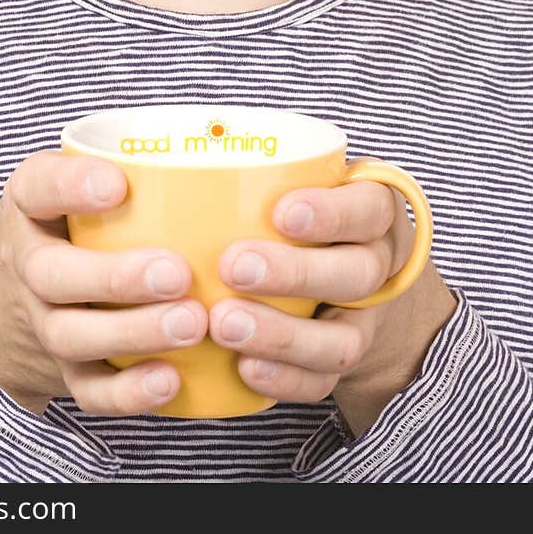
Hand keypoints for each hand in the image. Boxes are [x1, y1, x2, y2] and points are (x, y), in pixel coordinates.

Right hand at [0, 150, 207, 416]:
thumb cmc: (62, 225)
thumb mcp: (68, 181)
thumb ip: (127, 164)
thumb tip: (228, 147)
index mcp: (30, 205)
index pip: (37, 187)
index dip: (73, 186)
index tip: (119, 186)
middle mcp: (27, 265)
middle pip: (54, 276)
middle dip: (115, 278)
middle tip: (177, 273)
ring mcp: (41, 323)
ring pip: (73, 336)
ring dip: (133, 334)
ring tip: (191, 324)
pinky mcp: (62, 370)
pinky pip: (88, 390)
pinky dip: (128, 393)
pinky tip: (171, 380)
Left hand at [207, 162, 456, 437]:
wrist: (358, 289)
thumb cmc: (306, 218)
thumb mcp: (302, 179)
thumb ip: (256, 166)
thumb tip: (155, 150)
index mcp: (371, 214)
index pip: (368, 208)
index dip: (331, 213)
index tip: (281, 212)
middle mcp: (377, 267)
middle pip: (356, 274)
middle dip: (295, 273)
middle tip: (234, 265)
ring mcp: (365, 323)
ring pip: (341, 339)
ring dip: (281, 335)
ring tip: (223, 323)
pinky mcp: (343, 367)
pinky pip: (323, 383)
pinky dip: (284, 379)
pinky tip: (243, 367)